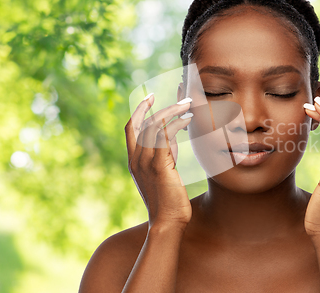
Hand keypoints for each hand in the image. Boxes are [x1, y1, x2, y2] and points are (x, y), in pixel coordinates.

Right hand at [125, 94, 192, 229]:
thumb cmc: (169, 199)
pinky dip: (176, 124)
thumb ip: (164, 154)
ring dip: (172, 111)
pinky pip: (165, 136)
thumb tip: (172, 136)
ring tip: (188, 105)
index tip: (150, 97)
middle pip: (141, 122)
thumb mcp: (163, 172)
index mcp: (134, 160)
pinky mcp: (159, 166)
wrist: (167, 222)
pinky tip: (188, 120)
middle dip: (158, 106)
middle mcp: (136, 159)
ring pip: (154, 126)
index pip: (131, 128)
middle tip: (178, 98)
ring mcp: (145, 162)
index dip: (139, 110)